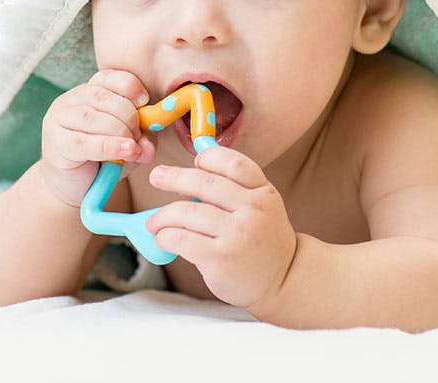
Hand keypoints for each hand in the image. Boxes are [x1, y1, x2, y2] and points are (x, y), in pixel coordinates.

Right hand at [40, 69, 154, 207]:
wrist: (76, 185)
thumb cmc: (105, 158)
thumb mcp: (130, 144)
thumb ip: (143, 139)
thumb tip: (149, 147)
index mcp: (91, 91)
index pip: (110, 77)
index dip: (131, 87)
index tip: (145, 102)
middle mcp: (71, 99)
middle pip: (103, 97)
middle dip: (129, 116)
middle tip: (139, 136)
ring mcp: (59, 119)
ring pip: (93, 118)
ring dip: (120, 132)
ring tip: (133, 148)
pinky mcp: (55, 142)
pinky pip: (84, 142)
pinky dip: (109, 147)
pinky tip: (126, 151)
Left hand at [145, 147, 296, 308]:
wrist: (284, 280)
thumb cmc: (263, 240)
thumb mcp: (261, 208)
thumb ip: (233, 191)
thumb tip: (184, 181)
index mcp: (263, 192)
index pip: (233, 163)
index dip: (209, 158)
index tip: (194, 162)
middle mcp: (253, 210)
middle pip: (205, 183)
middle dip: (174, 177)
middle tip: (156, 176)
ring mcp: (237, 234)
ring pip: (188, 213)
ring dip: (163, 215)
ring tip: (153, 221)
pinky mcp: (221, 258)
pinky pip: (182, 239)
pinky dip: (165, 236)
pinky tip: (162, 238)